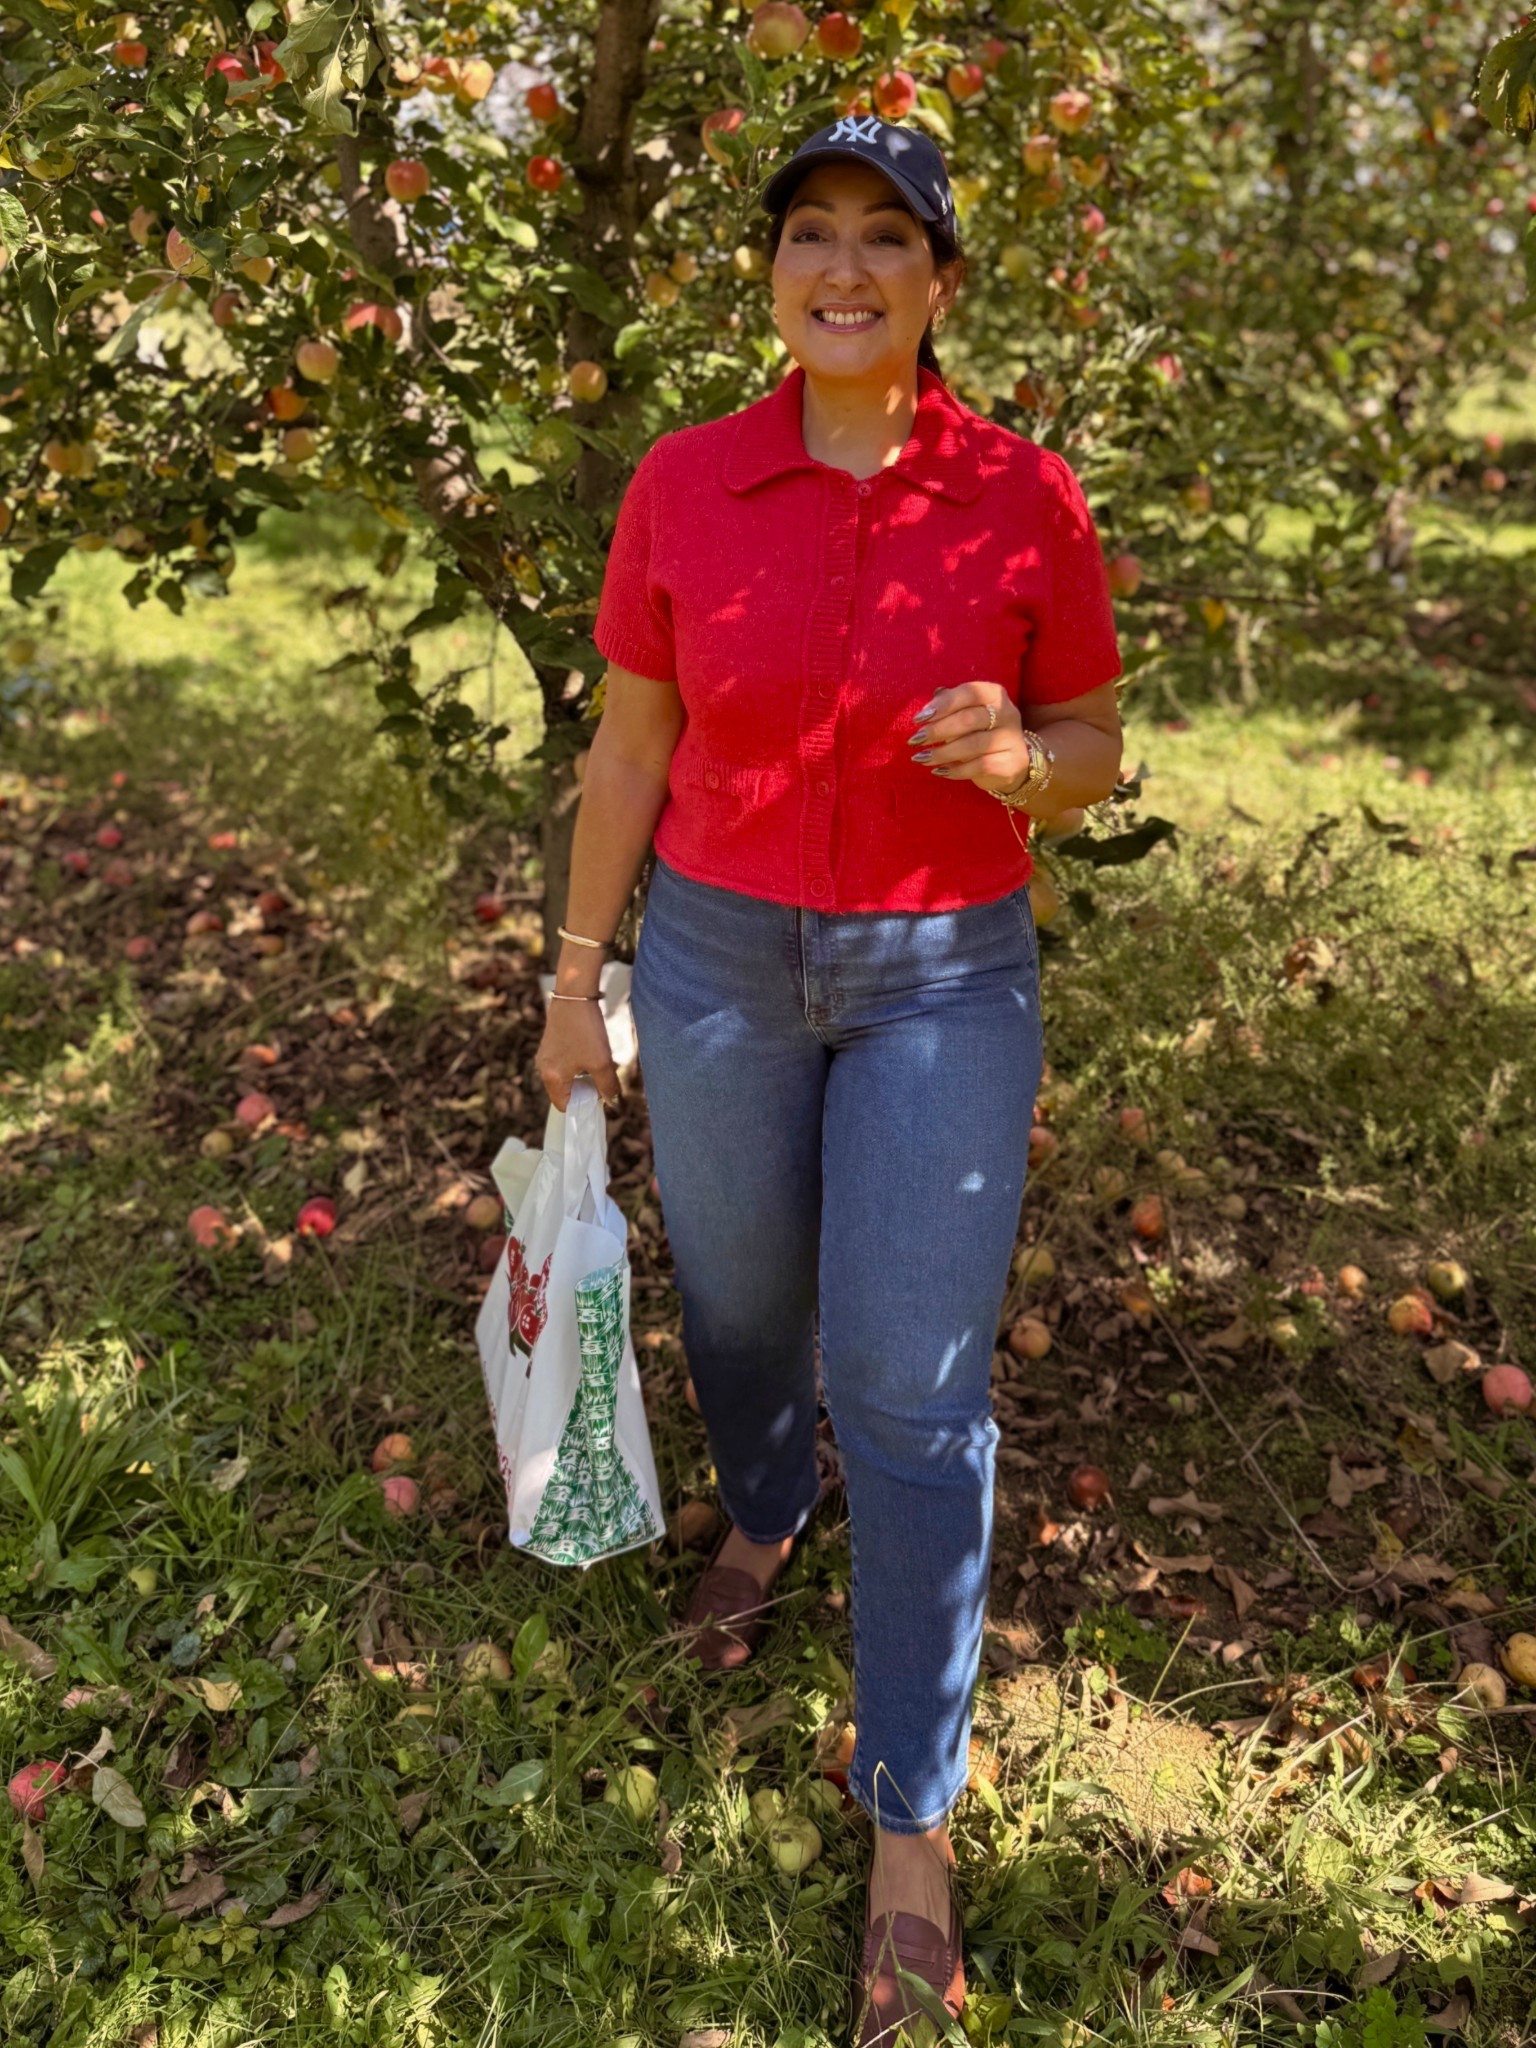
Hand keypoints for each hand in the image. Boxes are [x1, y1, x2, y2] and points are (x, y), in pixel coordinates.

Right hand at [535, 998, 622, 1112]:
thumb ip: (608, 1087)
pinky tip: (592, 1050)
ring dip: (583, 1076)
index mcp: (551, 1078)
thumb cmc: (586, 1031)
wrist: (575, 995)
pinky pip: (564, 1064)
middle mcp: (543, 1069)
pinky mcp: (551, 1044)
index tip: (600, 1095)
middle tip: (602, 1078)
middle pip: (565, 1092)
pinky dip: (579, 1064)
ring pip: (566, 1078)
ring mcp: (545, 1055)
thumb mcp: (602, 1063)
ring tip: (598, 1062)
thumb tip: (612, 1100)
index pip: (565, 1106)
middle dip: (585, 1090)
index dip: (584, 1105)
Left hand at [907, 681, 1031, 797]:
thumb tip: (928, 706)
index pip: (969, 692)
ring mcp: (1011, 739)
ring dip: (942, 753)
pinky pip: (979, 766)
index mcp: (995, 695)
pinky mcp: (1010, 763)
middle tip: (915, 740)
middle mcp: (1007, 714)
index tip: (919, 718)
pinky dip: (955, 770)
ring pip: (972, 745)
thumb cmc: (980, 731)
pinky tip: (939, 771)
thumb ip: (949, 705)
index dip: (943, 704)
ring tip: (921, 758)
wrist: (1010, 762)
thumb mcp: (966, 713)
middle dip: (937, 730)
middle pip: (969, 719)